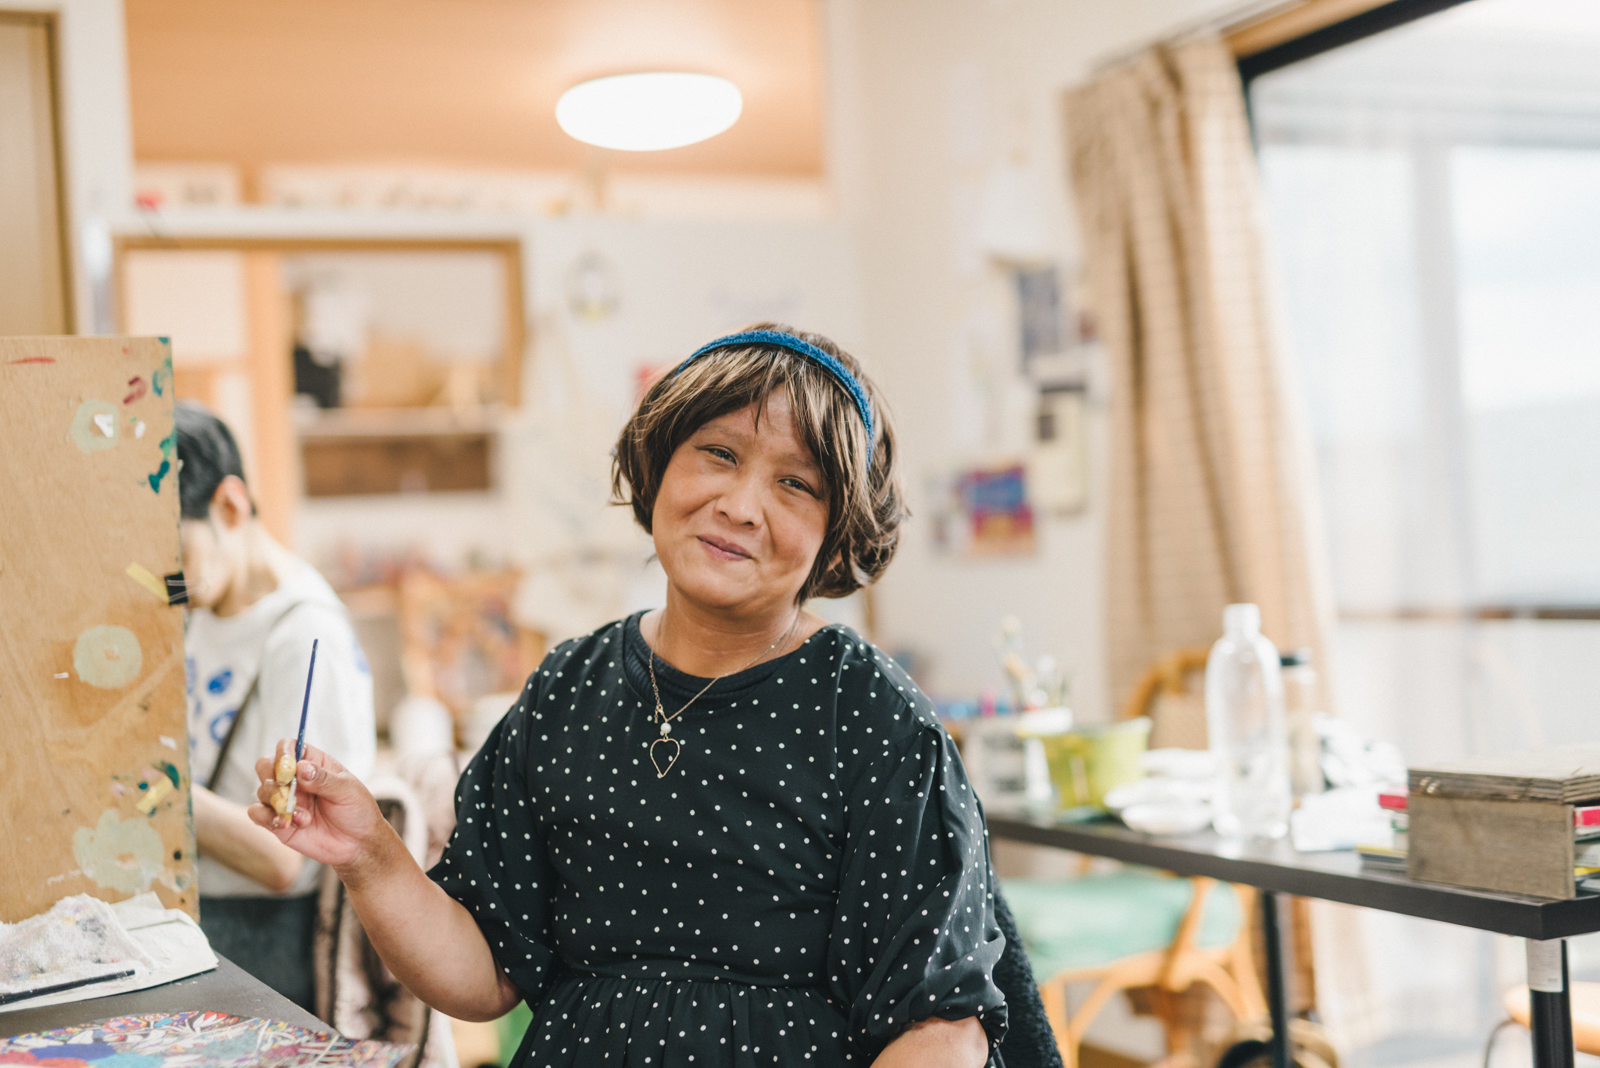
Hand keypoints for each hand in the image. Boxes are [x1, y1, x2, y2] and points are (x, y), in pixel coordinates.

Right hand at [249, 739, 386, 869]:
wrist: (357, 844)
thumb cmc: (357, 811)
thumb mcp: (347, 791)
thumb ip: (324, 779)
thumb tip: (301, 767)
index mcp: (313, 763)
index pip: (288, 746)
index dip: (283, 754)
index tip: (288, 769)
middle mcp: (294, 778)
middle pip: (265, 765)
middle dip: (273, 778)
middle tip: (288, 793)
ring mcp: (284, 799)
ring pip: (261, 790)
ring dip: (278, 803)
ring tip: (303, 817)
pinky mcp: (277, 820)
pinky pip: (256, 813)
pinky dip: (265, 817)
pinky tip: (286, 824)